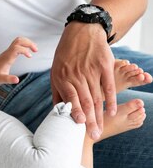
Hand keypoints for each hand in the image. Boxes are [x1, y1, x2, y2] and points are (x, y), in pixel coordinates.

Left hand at [0, 37, 37, 83]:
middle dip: (29, 43)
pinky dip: (25, 45)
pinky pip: (18, 43)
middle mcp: (8, 52)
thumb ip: (8, 79)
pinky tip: (28, 52)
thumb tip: (17, 80)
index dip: (24, 50)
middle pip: (19, 40)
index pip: (17, 48)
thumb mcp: (1, 79)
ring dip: (28, 42)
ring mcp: (9, 50)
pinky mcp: (10, 51)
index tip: (30, 56)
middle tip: (36, 50)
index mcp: (8, 57)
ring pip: (19, 40)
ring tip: (34, 50)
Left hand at [51, 23, 115, 139]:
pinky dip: (111, 100)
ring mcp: (92, 70)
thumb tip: (56, 111)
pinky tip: (112, 112)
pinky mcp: (105, 65)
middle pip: (85, 101)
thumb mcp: (55, 71)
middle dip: (89, 120)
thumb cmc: (66, 55)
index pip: (70, 98)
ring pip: (97, 97)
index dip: (75, 111)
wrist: (82, 32)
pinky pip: (109, 86)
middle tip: (93, 136)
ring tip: (99, 129)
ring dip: (99, 115)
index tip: (79, 125)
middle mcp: (77, 75)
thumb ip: (58, 91)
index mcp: (62, 77)